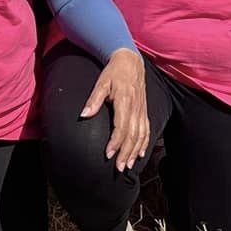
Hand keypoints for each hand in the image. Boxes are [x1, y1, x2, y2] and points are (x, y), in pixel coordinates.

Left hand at [81, 48, 149, 169]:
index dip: (115, 142)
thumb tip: (84, 115)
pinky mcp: (144, 111)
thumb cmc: (114, 72)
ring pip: (141, 135)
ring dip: (134, 152)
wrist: (131, 62)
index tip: (108, 154)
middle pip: (132, 135)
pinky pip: (146, 130)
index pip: (121, 126)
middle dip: (125, 153)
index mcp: (124, 101)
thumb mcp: (101, 82)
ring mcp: (142, 110)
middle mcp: (135, 108)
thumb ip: (94, 100)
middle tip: (118, 168)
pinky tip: (140, 154)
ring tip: (127, 165)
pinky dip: (144, 144)